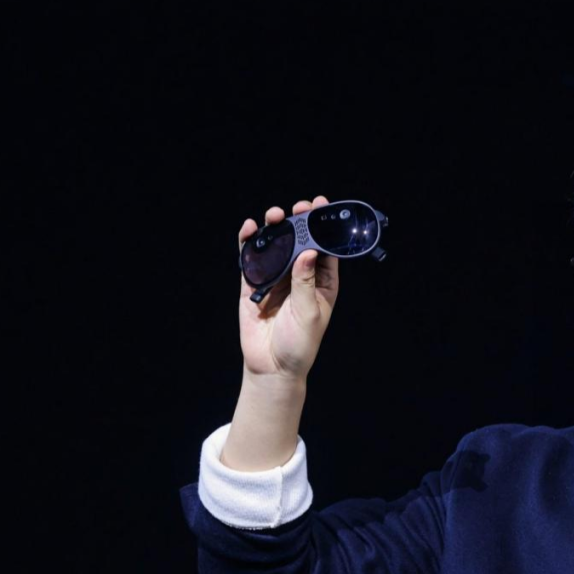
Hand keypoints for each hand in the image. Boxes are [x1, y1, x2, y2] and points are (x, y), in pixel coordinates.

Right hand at [237, 196, 339, 381]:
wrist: (272, 368)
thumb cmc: (299, 346)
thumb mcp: (309, 314)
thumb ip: (306, 282)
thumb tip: (309, 252)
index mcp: (321, 282)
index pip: (324, 248)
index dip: (322, 226)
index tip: (320, 206)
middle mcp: (299, 276)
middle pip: (299, 241)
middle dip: (297, 222)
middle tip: (297, 209)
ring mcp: (275, 279)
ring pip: (275, 245)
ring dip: (274, 227)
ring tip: (274, 216)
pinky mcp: (253, 285)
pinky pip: (251, 259)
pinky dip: (249, 242)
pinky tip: (250, 229)